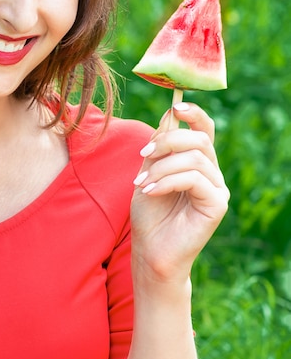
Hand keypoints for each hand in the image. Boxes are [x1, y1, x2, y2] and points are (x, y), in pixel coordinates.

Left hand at [131, 102, 229, 281]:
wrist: (151, 251)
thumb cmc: (149, 215)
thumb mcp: (148, 174)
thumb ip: (158, 149)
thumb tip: (169, 114)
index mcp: (196, 163)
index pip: (204, 130)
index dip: (193, 114)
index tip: (176, 107)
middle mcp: (211, 173)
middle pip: (199, 140)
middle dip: (168, 142)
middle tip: (143, 155)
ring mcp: (217, 189)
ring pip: (194, 159)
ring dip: (161, 168)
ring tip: (141, 184)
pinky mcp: (217, 204)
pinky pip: (194, 179)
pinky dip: (167, 181)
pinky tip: (150, 192)